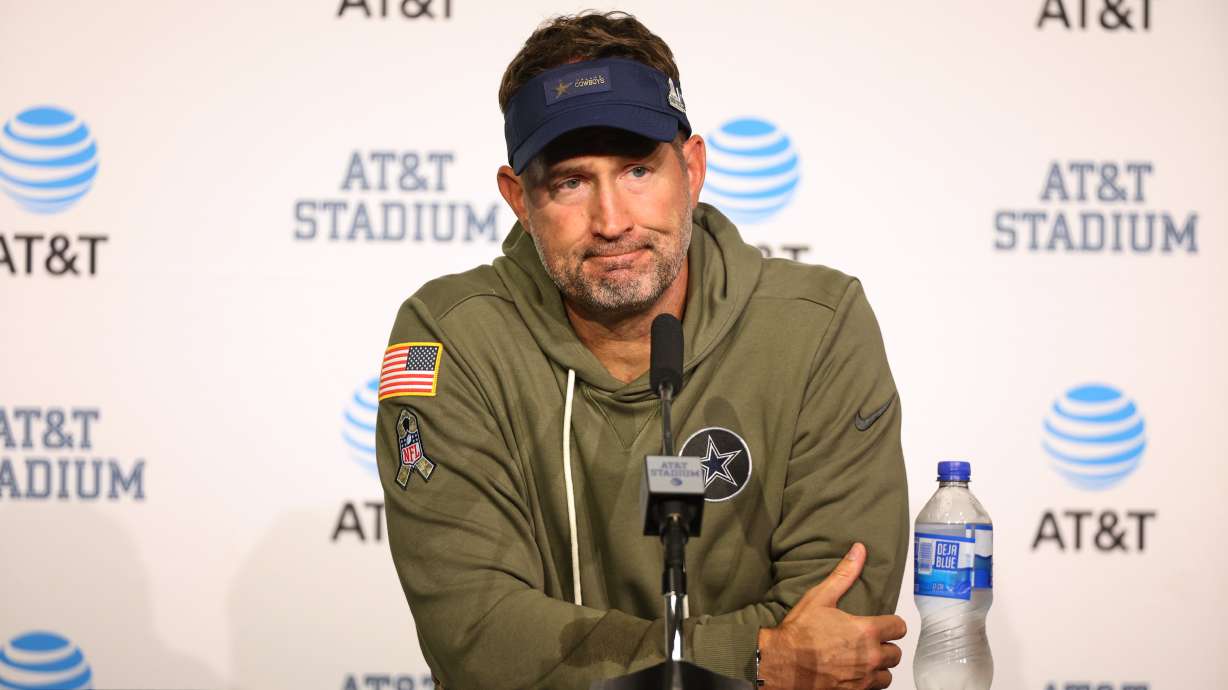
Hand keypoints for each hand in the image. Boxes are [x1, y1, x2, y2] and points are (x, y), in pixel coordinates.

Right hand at [757, 543, 905, 688]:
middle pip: (895, 653)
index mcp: (866, 631)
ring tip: (864, 659)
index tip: (882, 624)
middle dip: (885, 646)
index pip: (899, 627)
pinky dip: (867, 682)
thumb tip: (859, 551)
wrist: (781, 664)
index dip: (891, 624)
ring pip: (887, 674)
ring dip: (879, 667)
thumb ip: (844, 574)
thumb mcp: (820, 597)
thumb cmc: (798, 633)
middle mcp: (869, 656)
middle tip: (869, 642)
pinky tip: (854, 673)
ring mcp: (863, 677)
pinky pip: (873, 689)